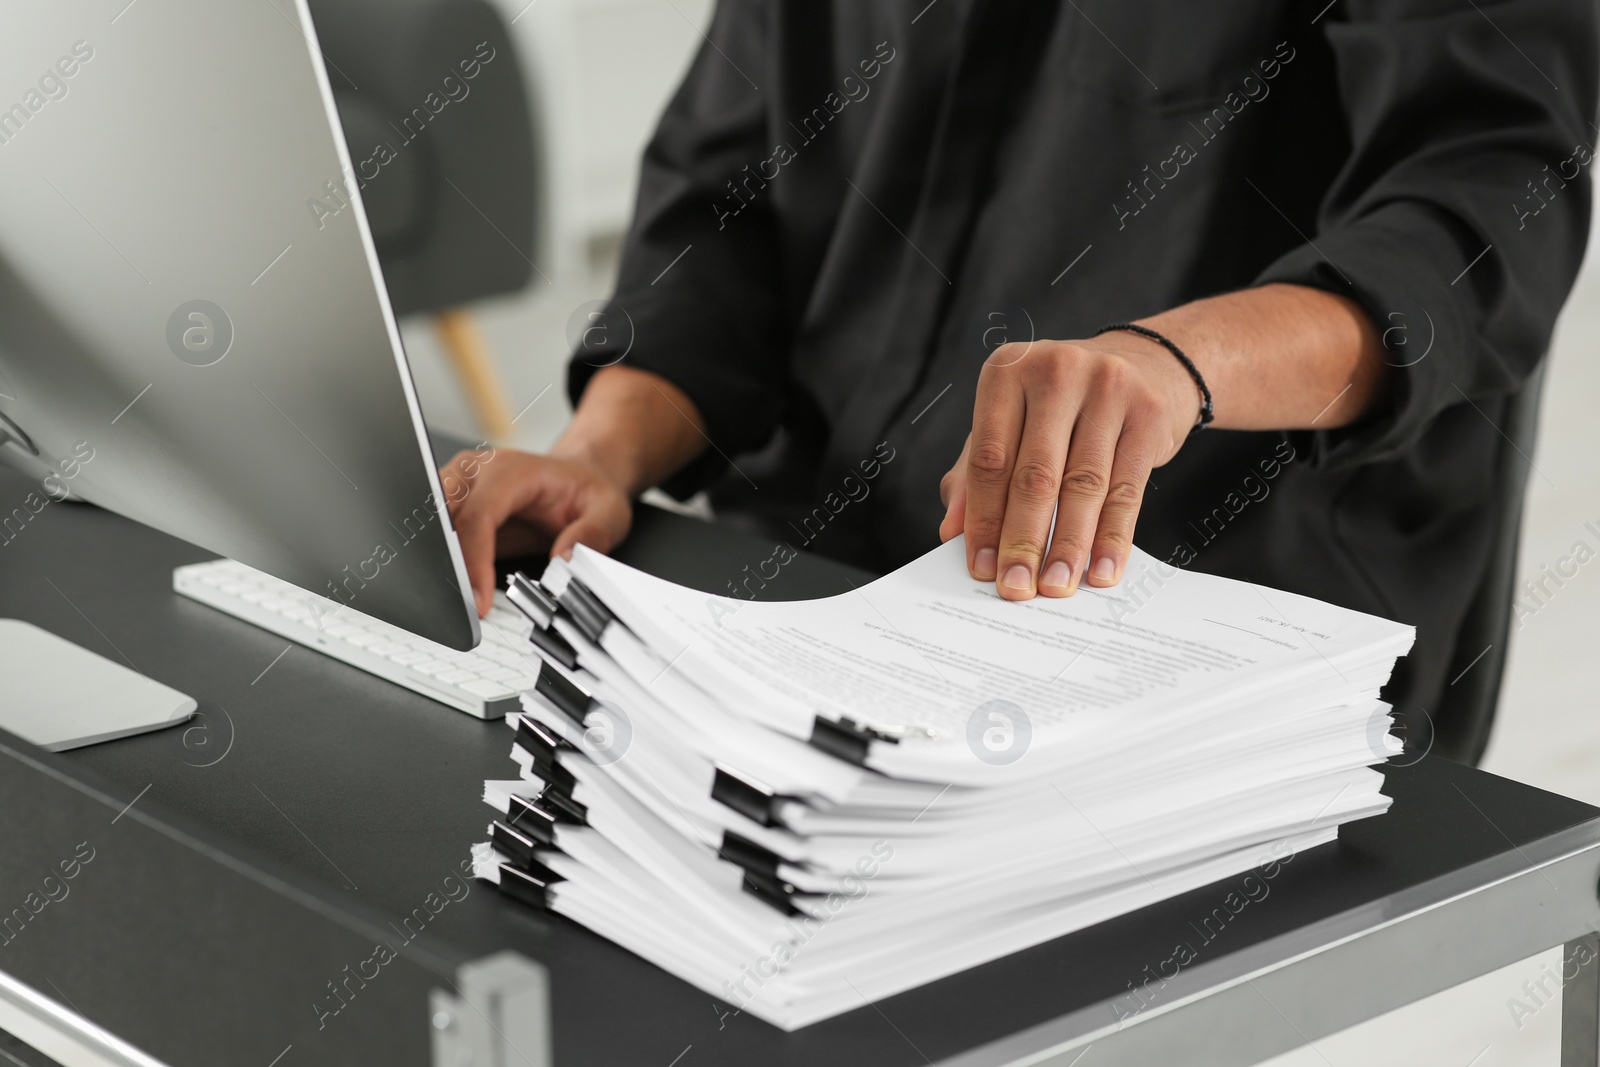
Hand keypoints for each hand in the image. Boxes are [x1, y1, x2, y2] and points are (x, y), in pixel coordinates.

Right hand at [440, 448, 631, 616]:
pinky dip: (436, 559)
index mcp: (512, 471)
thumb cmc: (587, 491)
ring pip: (428, 523)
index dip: (473, 562)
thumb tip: (563, 563)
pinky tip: (448, 587)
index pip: (479, 516)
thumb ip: (589, 536)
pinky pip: (433, 531)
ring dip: (434, 562)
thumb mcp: (608, 512)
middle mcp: (477, 472)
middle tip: (455, 609)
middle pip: (441, 519)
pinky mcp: (454, 503)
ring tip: (449, 603)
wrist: (579, 474)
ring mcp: (460, 485)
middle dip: (443, 564)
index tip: (478, 602)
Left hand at [938, 332, 1200, 599]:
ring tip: (1056, 586)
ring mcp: (1108, 388)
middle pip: (1035, 474)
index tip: (981, 567)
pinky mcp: (1149, 414)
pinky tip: (1101, 571)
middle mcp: (1056, 371)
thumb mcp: (1010, 423)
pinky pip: (1126, 490)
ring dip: (1068, 546)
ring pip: (1083, 486)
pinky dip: (1112, 538)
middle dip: (1023, 540)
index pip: (989, 458)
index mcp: (1006, 370)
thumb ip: (974, 473)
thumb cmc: (1060, 403)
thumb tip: (952, 533)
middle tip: (1016, 586)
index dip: (983, 519)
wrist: (1145, 364)